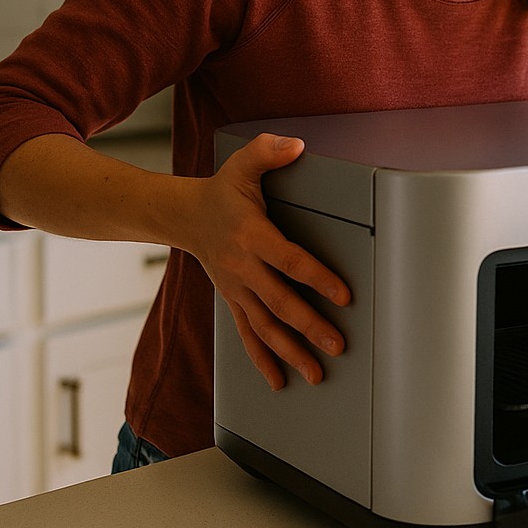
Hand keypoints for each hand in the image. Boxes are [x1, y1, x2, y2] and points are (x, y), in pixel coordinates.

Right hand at [181, 134, 351, 390]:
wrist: (182, 216)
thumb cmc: (222, 190)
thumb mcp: (243, 164)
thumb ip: (268, 152)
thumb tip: (296, 146)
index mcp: (252, 236)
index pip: (290, 261)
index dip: (317, 278)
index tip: (344, 295)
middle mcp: (243, 268)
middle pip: (280, 303)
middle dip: (310, 327)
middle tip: (337, 346)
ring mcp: (237, 290)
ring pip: (265, 328)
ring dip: (291, 353)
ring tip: (317, 374)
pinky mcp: (234, 301)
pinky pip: (248, 335)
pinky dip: (263, 360)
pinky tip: (281, 381)